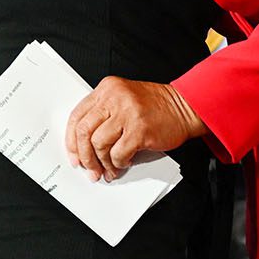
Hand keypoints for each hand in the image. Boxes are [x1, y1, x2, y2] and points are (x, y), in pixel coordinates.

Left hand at [64, 76, 205, 180]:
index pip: (77, 116)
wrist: (186, 107)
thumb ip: (103, 115)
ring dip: (103, 162)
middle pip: (84, 131)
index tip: (74, 155)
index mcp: (107, 88)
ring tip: (110, 168)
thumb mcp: (124, 100)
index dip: (72, 140)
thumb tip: (84, 146)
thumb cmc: (156, 107)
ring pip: (99, 144)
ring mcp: (127, 112)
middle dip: (84, 156)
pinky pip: (117, 153)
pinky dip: (119, 163)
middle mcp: (115, 97)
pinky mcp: (139, 129)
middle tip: (90, 169)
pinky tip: (124, 163)